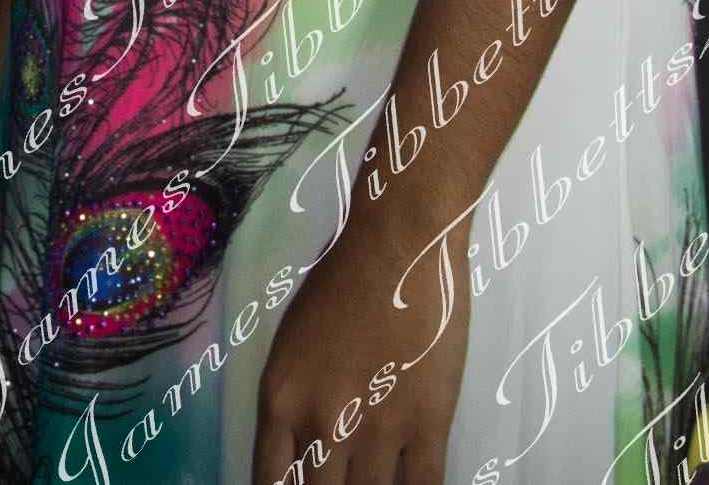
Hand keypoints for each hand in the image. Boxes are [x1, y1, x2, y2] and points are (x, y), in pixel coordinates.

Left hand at [250, 201, 469, 484]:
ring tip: (376, 483)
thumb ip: (293, 402)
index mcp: (280, 402)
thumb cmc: (340, 282)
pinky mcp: (427, 425)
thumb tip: (303, 452)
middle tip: (342, 483)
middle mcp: (321, 426)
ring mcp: (376, 430)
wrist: (397, 246)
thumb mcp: (291, 346)